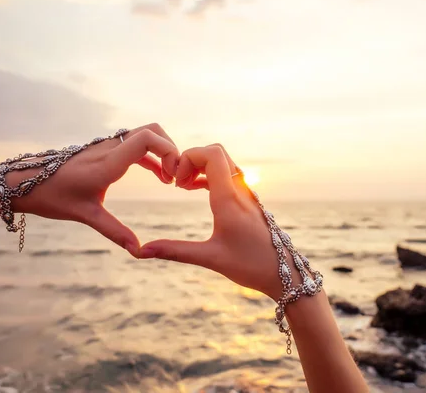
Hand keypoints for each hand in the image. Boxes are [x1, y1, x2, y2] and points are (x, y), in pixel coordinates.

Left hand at [4, 123, 178, 256]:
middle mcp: (109, 148)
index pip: (147, 138)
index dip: (168, 150)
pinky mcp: (103, 150)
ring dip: (162, 152)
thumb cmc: (52, 197)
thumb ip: (114, 231)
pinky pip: (134, 145)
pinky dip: (151, 156)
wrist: (24, 182)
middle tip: (175, 176)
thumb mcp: (86, 215)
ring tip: (168, 179)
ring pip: (144, 135)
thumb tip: (138, 251)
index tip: (172, 176)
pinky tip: (157, 176)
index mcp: (108, 162)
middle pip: (152, 130)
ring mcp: (106, 146)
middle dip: (170, 149)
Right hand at [139, 144, 300, 299]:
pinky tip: (196, 190)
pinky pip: (228, 174)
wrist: (285, 273)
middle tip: (177, 183)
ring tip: (183, 187)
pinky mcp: (249, 200)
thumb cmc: (250, 266)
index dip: (188, 157)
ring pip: (223, 162)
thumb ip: (175, 251)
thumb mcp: (210, 258)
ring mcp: (247, 193)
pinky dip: (209, 175)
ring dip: (200, 167)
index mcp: (229, 199)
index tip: (176, 182)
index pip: (211, 154)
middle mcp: (240, 190)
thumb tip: (141, 252)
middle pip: (216, 152)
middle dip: (191, 159)